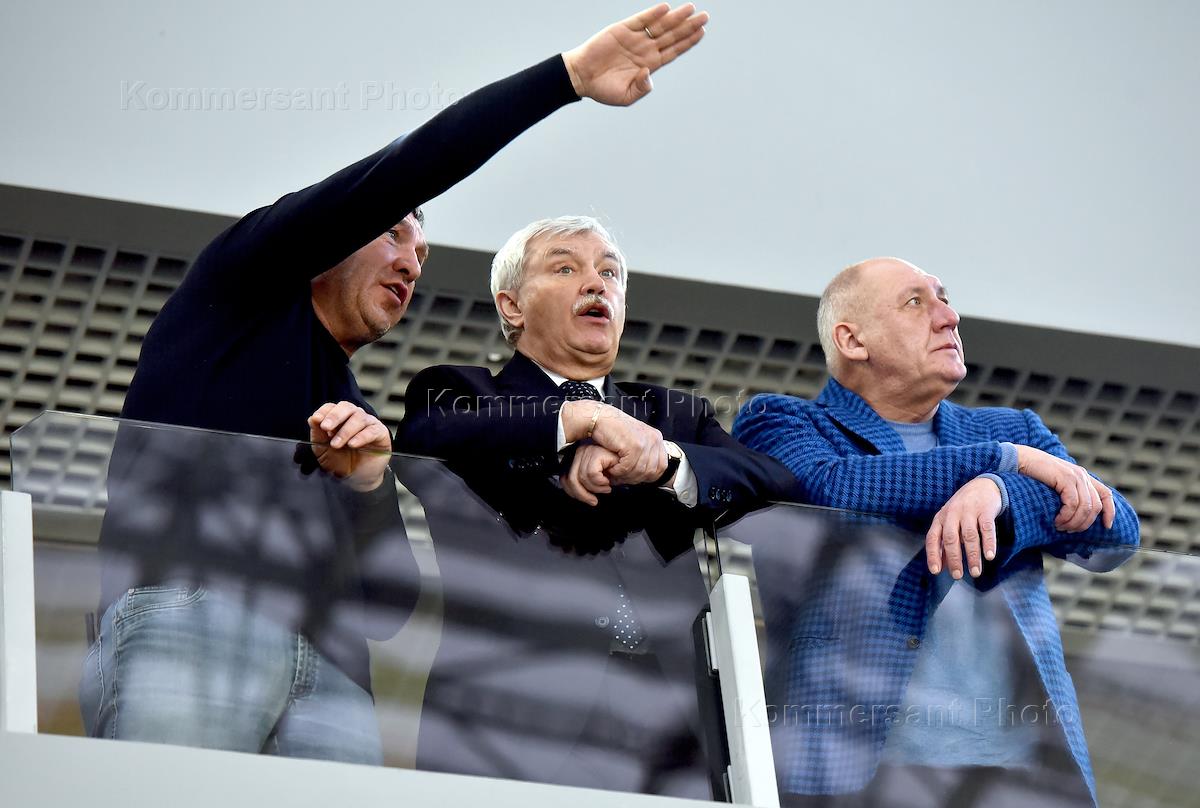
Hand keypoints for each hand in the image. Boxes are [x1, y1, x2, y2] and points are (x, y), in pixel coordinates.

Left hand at [308, 401, 391, 491]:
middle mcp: (354, 418)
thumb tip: (312, 419)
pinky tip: (352, 445)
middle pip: (346, 407)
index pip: (332, 407)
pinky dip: (361, 436)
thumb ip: (317, 435)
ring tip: (337, 444)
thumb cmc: (340, 463)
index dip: (324, 411)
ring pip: (359, 417)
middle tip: (326, 427)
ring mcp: (369, 424)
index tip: (316, 419)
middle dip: (335, 416)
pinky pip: (372, 430)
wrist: (356, 480)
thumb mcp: (323, 450)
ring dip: (346, 430)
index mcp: (339, 419)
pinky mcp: (381, 434)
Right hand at [562, 3, 707, 105]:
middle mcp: (645, 49)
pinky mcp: (622, 30)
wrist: (581, 78)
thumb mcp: (625, 97)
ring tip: (691, 9)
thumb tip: (649, 74)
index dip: (687, 42)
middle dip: (688, 26)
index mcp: (649, 65)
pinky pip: (641, 20)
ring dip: (676, 17)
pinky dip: (652, 14)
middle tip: (705, 16)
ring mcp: (634, 38)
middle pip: (672, 35)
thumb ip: (641, 88)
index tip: (701, 33)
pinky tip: (665, 9)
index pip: (673, 50)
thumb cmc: (603, 89)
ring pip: (660, 26)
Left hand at [562, 443, 620, 505]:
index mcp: (577, 457)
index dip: (572, 492)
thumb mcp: (597, 480)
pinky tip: (608, 480)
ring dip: (595, 488)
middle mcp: (580, 451)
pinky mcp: (597, 453)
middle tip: (593, 499)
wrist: (635, 464)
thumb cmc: (618, 471)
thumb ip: (583, 483)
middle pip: (570, 478)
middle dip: (582, 494)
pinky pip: (592, 474)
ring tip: (605, 487)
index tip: (585, 498)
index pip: (563, 477)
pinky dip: (600, 482)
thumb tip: (574, 492)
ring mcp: (588, 450)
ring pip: (581, 477)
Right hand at [583, 405, 667, 483]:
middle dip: (635, 477)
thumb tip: (650, 472)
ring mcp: (645, 442)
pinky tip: (612, 466)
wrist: (601, 418)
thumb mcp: (636, 440)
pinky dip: (618, 470)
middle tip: (623, 476)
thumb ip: (645, 453)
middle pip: (651, 471)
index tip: (636, 477)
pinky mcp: (634, 445)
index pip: (662, 466)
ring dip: (625, 475)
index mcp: (656, 438)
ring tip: (616, 471)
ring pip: (639, 471)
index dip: (648, 476)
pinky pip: (628, 467)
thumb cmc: (614, 430)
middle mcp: (654, 439)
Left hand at [926, 477, 1002, 578]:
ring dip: (972, 556)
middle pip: (950, 539)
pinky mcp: (986, 510)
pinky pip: (987, 529)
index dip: (933, 554)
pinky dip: (988, 543)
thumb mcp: (949, 522)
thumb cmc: (963, 509)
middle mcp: (952, 514)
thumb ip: (945, 543)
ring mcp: (969, 511)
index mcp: (940, 518)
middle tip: (957, 575)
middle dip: (954, 559)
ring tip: (975, 572)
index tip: (935, 571)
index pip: (932, 538)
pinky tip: (989, 556)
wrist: (982, 485)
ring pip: (969, 536)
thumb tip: (942, 567)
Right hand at [1015, 446, 1114, 531]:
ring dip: (1074, 522)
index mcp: (1083, 476)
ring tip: (1060, 527)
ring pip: (1085, 508)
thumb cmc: (1033, 474)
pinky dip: (1066, 516)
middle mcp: (1082, 475)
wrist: (1021, 458)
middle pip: (1095, 506)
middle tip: (1068, 530)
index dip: (1110, 512)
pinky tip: (1057, 520)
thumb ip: (1067, 492)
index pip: (1106, 495)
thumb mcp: (1056, 483)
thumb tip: (1074, 514)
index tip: (1107, 527)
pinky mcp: (1066, 478)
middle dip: (1084, 523)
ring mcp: (1076, 476)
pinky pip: (1073, 503)